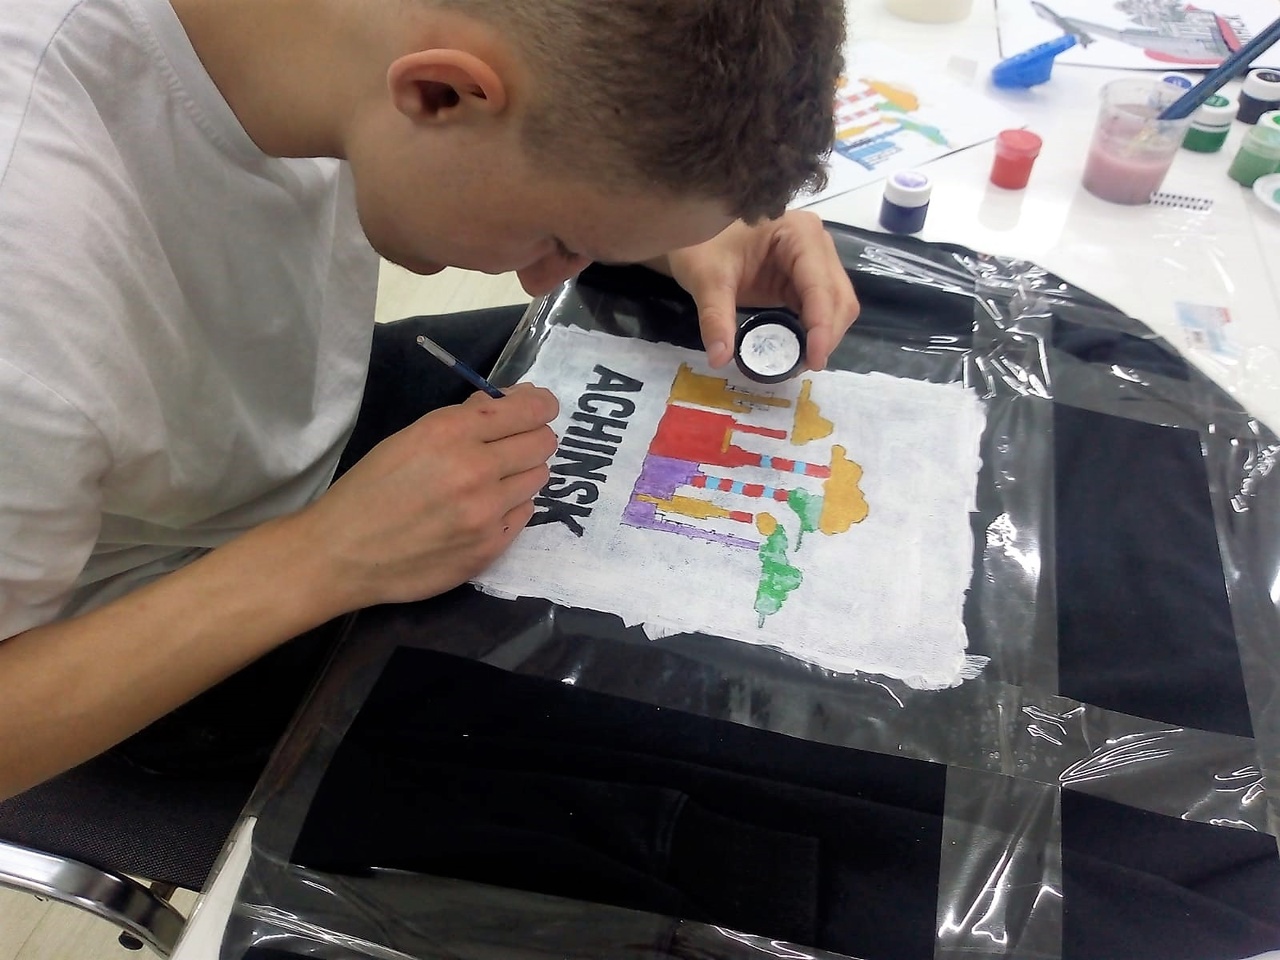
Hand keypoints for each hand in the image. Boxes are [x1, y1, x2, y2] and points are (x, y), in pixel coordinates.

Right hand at [294, 383, 558, 610]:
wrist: (343, 553)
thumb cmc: (372, 488)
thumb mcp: (411, 437)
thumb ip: (466, 418)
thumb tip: (512, 402)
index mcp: (451, 432)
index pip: (529, 410)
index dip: (541, 406)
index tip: (541, 409)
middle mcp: (476, 469)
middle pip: (544, 443)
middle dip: (533, 438)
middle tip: (513, 446)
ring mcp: (487, 512)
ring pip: (538, 478)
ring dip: (522, 474)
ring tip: (491, 481)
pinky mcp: (491, 547)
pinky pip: (524, 514)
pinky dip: (510, 507)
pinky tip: (482, 511)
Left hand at [662, 211, 858, 370]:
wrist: (695, 229)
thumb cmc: (702, 244)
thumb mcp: (707, 280)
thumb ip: (715, 318)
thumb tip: (719, 359)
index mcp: (799, 233)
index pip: (820, 285)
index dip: (822, 326)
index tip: (814, 360)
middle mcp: (817, 243)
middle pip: (838, 297)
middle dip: (827, 334)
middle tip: (805, 366)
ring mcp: (815, 260)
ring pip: (837, 305)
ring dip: (824, 335)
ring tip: (800, 361)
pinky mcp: (806, 278)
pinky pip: (821, 308)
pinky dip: (814, 331)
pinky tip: (798, 349)